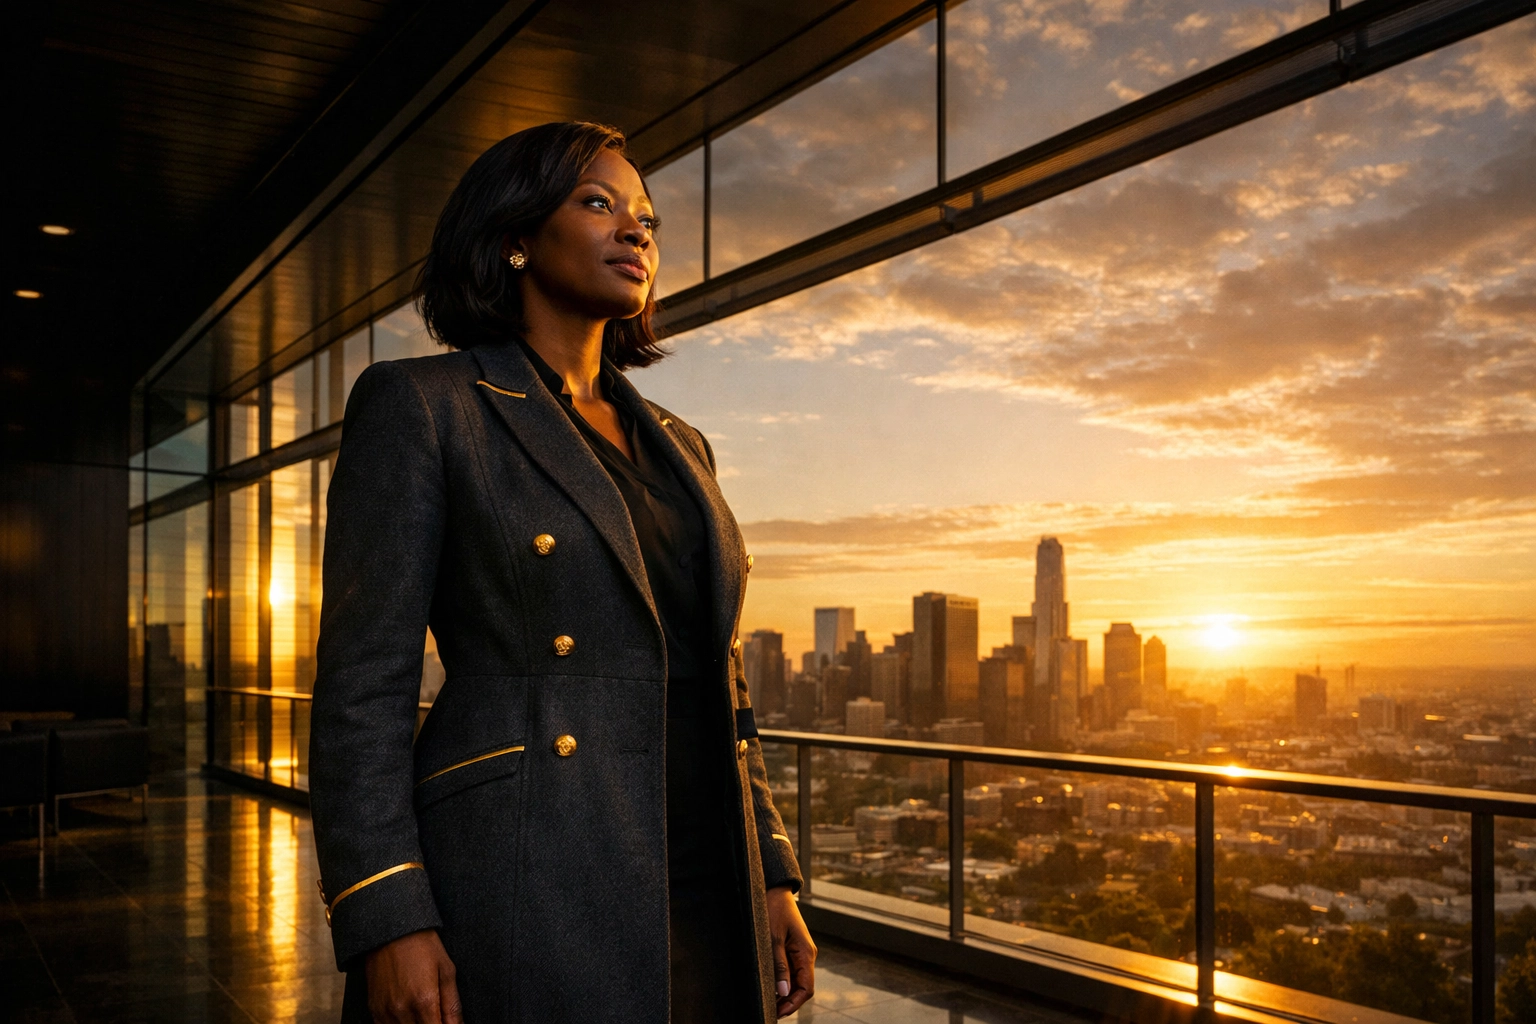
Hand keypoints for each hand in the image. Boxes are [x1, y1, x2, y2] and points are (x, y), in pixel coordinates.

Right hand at [365, 929, 462, 1023]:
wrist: (391, 931)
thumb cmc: (422, 947)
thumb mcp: (447, 971)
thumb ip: (452, 1006)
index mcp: (424, 1001)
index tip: (448, 1023)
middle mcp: (402, 1011)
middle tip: (437, 1016)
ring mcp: (385, 1012)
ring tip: (424, 1015)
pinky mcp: (374, 1009)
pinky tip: (409, 1017)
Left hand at [767, 885, 815, 1017]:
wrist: (775, 890)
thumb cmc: (774, 910)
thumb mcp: (774, 938)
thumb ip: (779, 965)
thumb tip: (783, 992)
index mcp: (806, 953)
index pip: (807, 988)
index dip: (794, 1003)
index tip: (779, 1013)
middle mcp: (806, 955)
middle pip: (802, 988)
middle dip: (789, 1002)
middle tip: (771, 1012)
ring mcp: (800, 953)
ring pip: (797, 981)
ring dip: (785, 994)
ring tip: (769, 1004)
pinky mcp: (792, 950)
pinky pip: (791, 971)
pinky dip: (783, 982)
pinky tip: (771, 988)